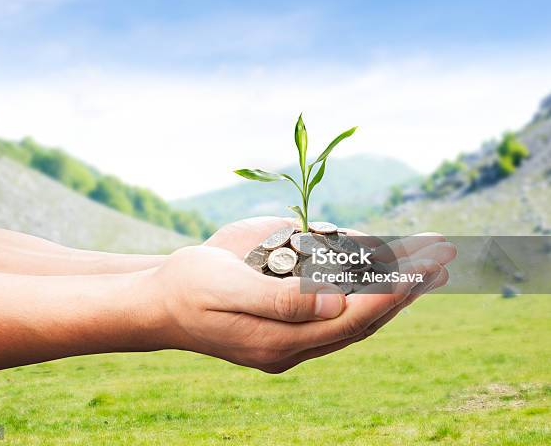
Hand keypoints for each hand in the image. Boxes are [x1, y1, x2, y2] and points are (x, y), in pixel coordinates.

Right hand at [129, 217, 455, 372]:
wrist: (162, 301)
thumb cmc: (189, 288)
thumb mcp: (226, 288)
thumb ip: (280, 299)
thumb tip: (336, 303)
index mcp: (279, 341)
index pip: (350, 321)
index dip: (388, 296)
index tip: (421, 271)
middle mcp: (294, 343)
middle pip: (363, 320)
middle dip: (405, 290)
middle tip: (442, 260)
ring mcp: (292, 335)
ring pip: (355, 316)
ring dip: (392, 289)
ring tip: (428, 262)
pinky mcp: (287, 321)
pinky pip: (336, 308)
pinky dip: (364, 288)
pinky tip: (382, 269)